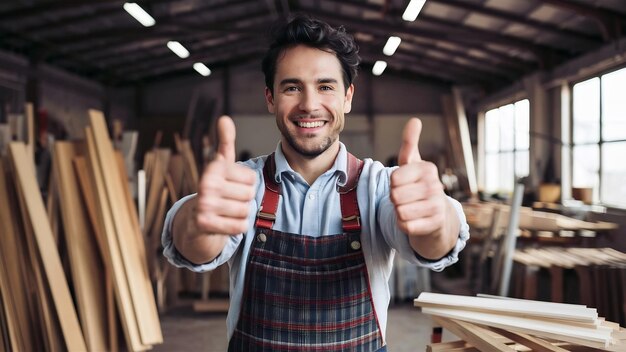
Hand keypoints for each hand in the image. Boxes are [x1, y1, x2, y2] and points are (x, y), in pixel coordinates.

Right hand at [196, 116, 255, 234]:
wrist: (196, 219)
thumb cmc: (216, 188)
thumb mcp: (221, 164)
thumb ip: (225, 141)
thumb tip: (224, 118)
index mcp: (213, 168)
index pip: (252, 178)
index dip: (246, 183)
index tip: (231, 184)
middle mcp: (206, 184)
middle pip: (249, 194)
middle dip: (243, 199)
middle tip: (228, 199)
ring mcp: (204, 204)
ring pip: (245, 211)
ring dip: (240, 213)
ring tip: (226, 210)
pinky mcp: (204, 224)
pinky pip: (240, 226)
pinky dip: (237, 226)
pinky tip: (224, 222)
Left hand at [390, 118, 446, 236]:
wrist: (436, 217)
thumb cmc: (418, 187)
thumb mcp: (412, 165)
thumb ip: (410, 144)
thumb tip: (415, 120)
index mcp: (428, 169)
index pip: (394, 178)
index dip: (392, 185)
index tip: (402, 185)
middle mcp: (436, 186)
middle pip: (395, 196)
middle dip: (395, 200)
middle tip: (406, 199)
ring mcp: (437, 206)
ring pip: (400, 211)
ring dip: (399, 213)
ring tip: (410, 209)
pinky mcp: (435, 225)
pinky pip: (405, 226)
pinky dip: (404, 225)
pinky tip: (413, 221)